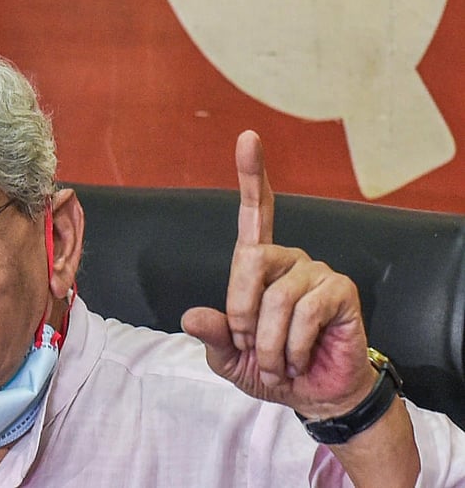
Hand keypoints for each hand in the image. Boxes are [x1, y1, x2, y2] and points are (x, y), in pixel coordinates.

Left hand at [181, 130, 375, 417]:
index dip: (252, 175)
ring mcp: (317, 271)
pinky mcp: (341, 291)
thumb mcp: (229, 355)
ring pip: (276, 298)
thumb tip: (190, 316)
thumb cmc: (271, 368)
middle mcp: (289, 259)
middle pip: (249, 260)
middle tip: (251, 346)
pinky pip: (305, 314)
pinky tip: (300, 359)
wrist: (313, 395)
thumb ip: (212, 334)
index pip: (255, 213)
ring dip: (269, 344)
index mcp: (260, 265)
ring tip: (279, 364)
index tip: (248, 137)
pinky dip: (293, 347)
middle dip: (241, 314)